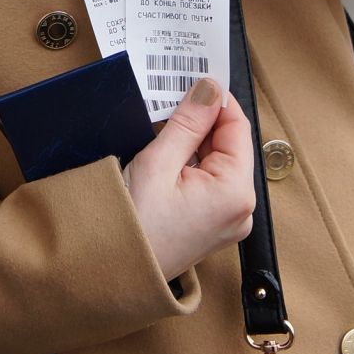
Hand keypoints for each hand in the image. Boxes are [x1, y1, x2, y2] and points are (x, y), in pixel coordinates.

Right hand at [125, 77, 255, 280]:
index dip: (215, 101)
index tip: (193, 80)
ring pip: (218, 163)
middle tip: (169, 104)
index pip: (237, 128)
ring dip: (194, 143)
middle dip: (202, 122)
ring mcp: (229, 221)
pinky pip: (210, 183)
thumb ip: (188, 122)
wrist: (112, 273)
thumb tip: (209, 88)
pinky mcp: (213, 227)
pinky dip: (191, 165)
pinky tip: (166, 159)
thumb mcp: (158, 162)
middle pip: (230, 145)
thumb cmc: (133, 225)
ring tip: (162, 133)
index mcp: (236, 192)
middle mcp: (241, 209)